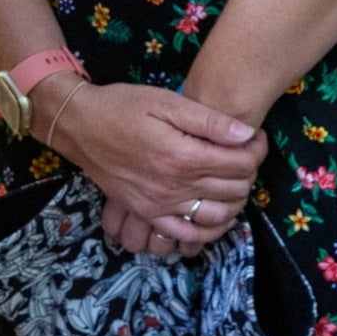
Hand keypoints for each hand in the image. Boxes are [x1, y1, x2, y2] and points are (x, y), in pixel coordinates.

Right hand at [55, 82, 265, 259]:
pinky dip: (209, 230)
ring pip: (217, 215)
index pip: (240, 162)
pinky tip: (218, 215)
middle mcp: (175, 186)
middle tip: (247, 154)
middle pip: (233, 188)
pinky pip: (187, 234)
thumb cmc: (122, 106)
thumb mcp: (166, 101)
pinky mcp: (148, 213)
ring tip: (235, 179)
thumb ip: (208, 120)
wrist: (79, 125)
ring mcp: (161, 204)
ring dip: (236, 200)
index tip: (255, 137)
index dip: (256, 149)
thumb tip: (246, 134)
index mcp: (183, 156)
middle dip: (250, 171)